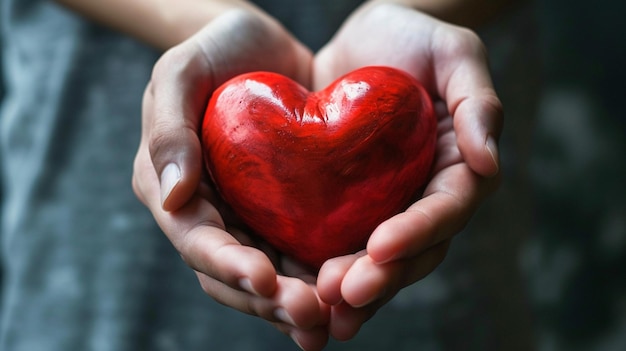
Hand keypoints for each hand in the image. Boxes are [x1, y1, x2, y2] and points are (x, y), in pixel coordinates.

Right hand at [132, 9, 330, 349]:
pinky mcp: (285, 212)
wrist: (262, 45)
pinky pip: (300, 253)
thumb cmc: (216, 50)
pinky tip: (346, 296)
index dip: (228, 265)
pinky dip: (318, 278)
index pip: (197, 240)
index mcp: (173, 190)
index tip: (266, 279)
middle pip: (232, 274)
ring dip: (296, 302)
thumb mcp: (180, 72)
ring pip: (268, 276)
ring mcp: (248, 217)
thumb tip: (173, 197)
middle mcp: (210, 214)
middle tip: (311, 314)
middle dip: (268, 299)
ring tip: (331, 321)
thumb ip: (168, 130)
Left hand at [313, 3, 502, 339]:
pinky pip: (340, 242)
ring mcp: (387, 205)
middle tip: (343, 294)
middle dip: (381, 277)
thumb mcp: (455, 53)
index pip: (446, 210)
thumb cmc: (414, 37)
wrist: (364, 39)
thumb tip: (491, 161)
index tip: (382, 247)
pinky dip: (323, 267)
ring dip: (351, 286)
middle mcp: (425, 196)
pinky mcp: (349, 204)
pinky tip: (299, 288)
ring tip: (319, 304)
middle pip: (414, 250)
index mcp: (459, 169)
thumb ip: (479, 102)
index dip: (419, 232)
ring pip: (377, 259)